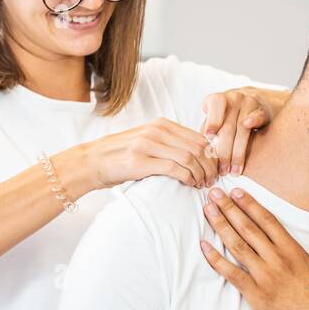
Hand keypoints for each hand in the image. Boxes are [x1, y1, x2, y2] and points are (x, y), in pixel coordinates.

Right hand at [54, 117, 218, 193]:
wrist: (93, 161)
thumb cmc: (123, 155)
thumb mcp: (148, 140)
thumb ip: (170, 142)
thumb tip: (199, 153)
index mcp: (161, 124)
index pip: (198, 137)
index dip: (211, 155)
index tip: (215, 169)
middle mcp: (155, 131)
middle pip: (196, 147)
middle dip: (210, 166)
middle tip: (212, 180)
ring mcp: (147, 145)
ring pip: (188, 157)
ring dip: (200, 174)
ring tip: (203, 184)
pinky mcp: (140, 162)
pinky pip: (174, 169)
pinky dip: (187, 178)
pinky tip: (190, 185)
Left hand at [198, 186, 308, 309]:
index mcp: (295, 252)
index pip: (268, 221)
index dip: (250, 204)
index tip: (236, 192)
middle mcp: (277, 260)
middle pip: (248, 228)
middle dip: (229, 209)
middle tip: (214, 193)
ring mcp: (265, 278)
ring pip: (237, 246)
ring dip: (220, 226)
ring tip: (207, 211)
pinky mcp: (256, 296)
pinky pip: (231, 274)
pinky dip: (216, 260)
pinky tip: (204, 246)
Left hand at [200, 86, 285, 175]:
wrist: (252, 101)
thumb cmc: (227, 116)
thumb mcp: (215, 120)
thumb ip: (208, 131)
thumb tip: (201, 151)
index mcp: (218, 100)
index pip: (215, 108)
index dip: (212, 121)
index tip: (209, 136)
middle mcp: (233, 98)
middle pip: (228, 126)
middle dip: (225, 151)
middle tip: (222, 170)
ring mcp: (249, 103)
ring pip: (242, 128)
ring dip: (238, 152)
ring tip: (234, 170)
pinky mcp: (262, 110)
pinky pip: (258, 116)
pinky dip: (254, 120)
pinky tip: (249, 126)